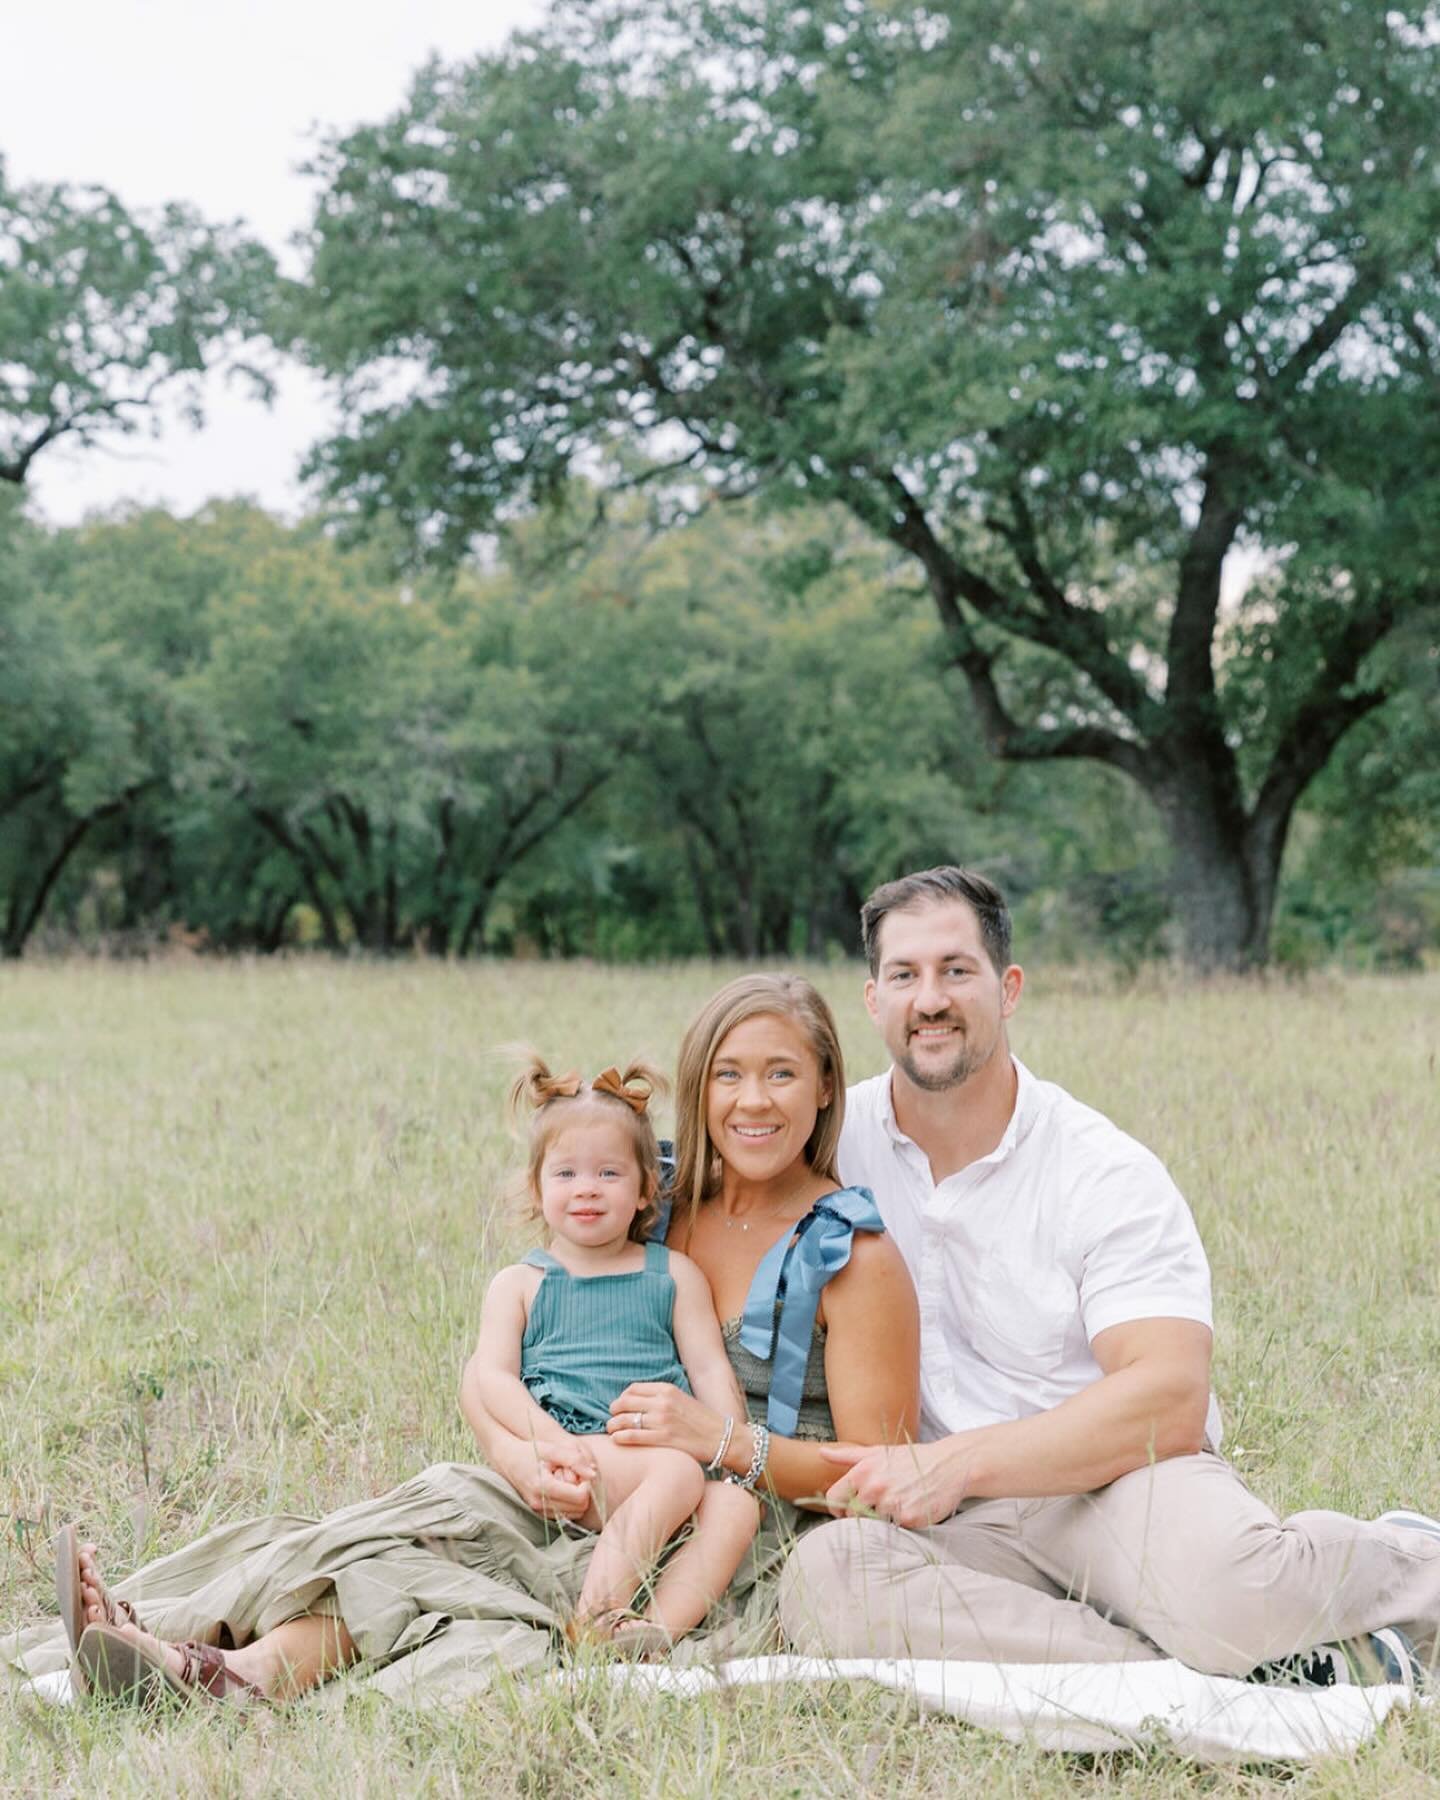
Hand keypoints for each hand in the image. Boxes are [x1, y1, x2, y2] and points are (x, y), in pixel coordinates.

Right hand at [496, 1433, 595, 1521]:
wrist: (508, 1460)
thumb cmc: (530, 1451)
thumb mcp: (552, 1449)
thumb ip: (574, 1459)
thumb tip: (593, 1474)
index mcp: (543, 1487)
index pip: (580, 1497)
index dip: (586, 1484)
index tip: (581, 1471)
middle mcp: (540, 1504)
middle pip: (579, 1508)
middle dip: (583, 1492)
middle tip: (575, 1476)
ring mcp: (538, 1511)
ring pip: (574, 1514)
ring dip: (576, 1499)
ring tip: (568, 1481)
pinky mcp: (539, 1513)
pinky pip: (564, 1515)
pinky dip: (569, 1504)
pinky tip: (562, 1488)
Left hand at [607, 1382, 723, 1462]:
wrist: (721, 1437)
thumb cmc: (701, 1420)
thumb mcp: (681, 1399)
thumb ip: (662, 1398)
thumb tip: (639, 1401)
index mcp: (667, 1389)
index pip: (633, 1389)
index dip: (622, 1397)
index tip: (620, 1406)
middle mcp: (663, 1402)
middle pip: (626, 1402)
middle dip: (614, 1410)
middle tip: (612, 1417)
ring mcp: (662, 1420)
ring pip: (626, 1420)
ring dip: (613, 1424)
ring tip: (611, 1429)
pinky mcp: (663, 1438)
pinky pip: (634, 1436)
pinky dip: (621, 1437)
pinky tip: (617, 1439)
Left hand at [820, 1439, 970, 1527]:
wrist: (948, 1465)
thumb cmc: (910, 1459)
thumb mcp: (879, 1452)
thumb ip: (847, 1455)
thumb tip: (821, 1452)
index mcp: (863, 1470)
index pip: (834, 1498)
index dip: (837, 1508)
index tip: (845, 1511)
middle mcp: (875, 1487)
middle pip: (852, 1515)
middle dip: (861, 1515)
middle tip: (878, 1507)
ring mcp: (891, 1503)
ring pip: (874, 1524)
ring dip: (883, 1519)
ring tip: (899, 1503)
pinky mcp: (908, 1518)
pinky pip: (895, 1530)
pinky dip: (901, 1524)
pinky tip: (911, 1509)